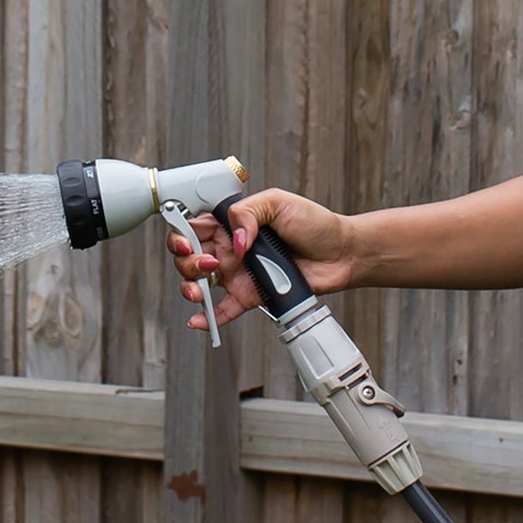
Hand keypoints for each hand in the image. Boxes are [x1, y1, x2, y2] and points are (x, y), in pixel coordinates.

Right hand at [168, 187, 357, 332]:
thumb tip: (235, 239)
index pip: (194, 227)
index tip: (185, 241)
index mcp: (232, 223)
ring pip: (200, 283)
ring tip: (200, 290)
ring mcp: (238, 273)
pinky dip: (209, 317)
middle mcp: (230, 248)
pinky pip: (224, 309)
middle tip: (208, 264)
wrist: (341, 253)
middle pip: (190, 257)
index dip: (181, 234)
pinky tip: (199, 320)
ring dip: (190, 288)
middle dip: (188, 262)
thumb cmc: (314, 223)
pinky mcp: (250, 295)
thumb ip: (248, 213)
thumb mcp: (278, 202)